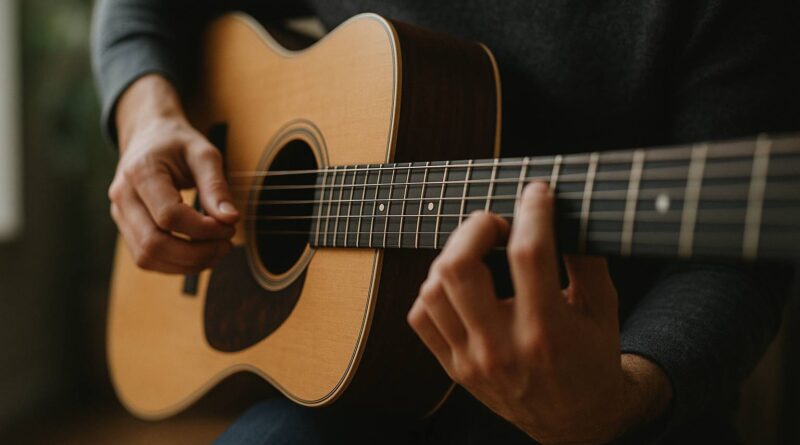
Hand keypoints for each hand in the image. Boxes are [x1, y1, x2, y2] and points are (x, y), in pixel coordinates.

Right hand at [109, 75, 238, 273]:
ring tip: (217, 250)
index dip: (203, 229)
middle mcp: (123, 196)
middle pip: (154, 244)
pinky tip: (200, 253)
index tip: (230, 226)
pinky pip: (147, 258)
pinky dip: (176, 263)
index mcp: (140, 172)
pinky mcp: (126, 228)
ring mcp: (120, 215)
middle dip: (196, 253)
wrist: (148, 135)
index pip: (169, 215)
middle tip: (226, 244)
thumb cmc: (177, 142)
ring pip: (148, 257)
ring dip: (187, 263)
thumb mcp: (203, 154)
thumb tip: (230, 219)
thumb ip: (216, 186)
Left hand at [408, 182, 670, 443]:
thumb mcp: (604, 309)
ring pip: (432, 290)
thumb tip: (564, 210)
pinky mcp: (453, 368)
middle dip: (476, 226)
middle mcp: (502, 348)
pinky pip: (420, 317)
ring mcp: (471, 361)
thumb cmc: (591, 359)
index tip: (537, 193)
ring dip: (452, 255)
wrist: (574, 421)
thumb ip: (586, 259)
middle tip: (497, 223)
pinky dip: (433, 290)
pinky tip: (458, 283)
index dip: (532, 212)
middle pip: (459, 267)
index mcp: (547, 332)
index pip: (528, 254)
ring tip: (477, 251)